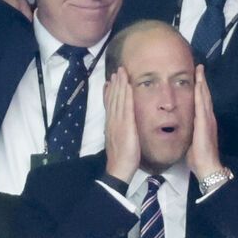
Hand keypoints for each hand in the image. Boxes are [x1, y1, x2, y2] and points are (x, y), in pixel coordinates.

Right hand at [102, 67, 140, 184]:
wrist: (119, 167)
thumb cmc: (121, 157)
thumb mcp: (117, 140)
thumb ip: (117, 130)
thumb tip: (118, 124)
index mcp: (110, 124)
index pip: (109, 104)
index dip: (110, 92)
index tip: (110, 80)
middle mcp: (112, 120)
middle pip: (113, 98)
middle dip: (115, 84)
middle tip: (117, 70)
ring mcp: (118, 122)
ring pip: (118, 99)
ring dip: (120, 85)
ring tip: (121, 73)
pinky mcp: (126, 125)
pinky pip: (126, 107)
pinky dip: (126, 95)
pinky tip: (128, 86)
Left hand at [188, 64, 223, 178]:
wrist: (207, 166)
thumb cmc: (198, 157)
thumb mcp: (191, 141)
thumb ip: (188, 132)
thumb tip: (179, 128)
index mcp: (204, 122)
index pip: (201, 102)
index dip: (200, 89)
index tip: (196, 78)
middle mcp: (208, 118)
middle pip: (205, 96)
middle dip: (202, 81)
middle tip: (199, 68)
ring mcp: (207, 119)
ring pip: (205, 97)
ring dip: (202, 83)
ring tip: (200, 71)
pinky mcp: (204, 122)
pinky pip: (202, 104)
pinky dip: (201, 93)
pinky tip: (199, 85)